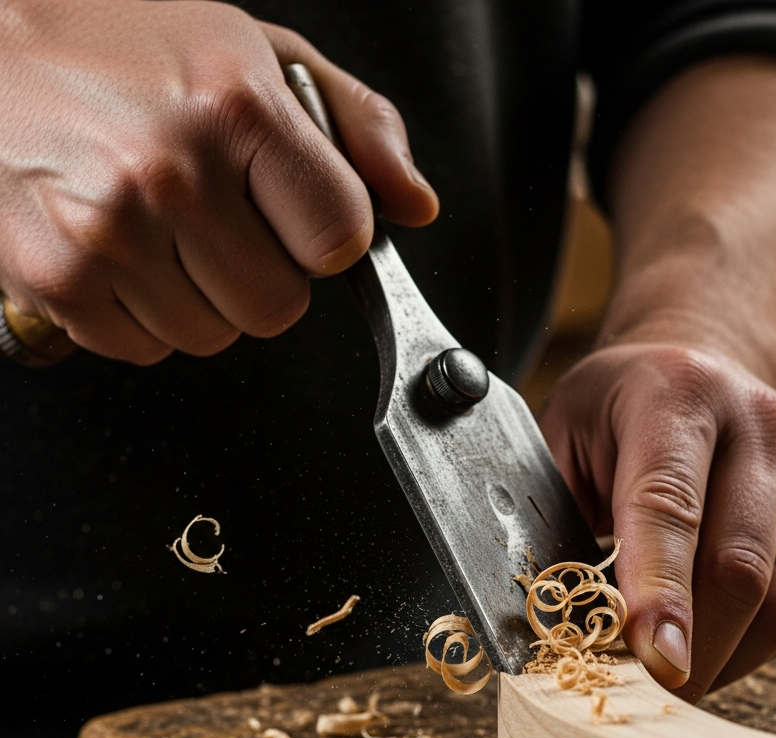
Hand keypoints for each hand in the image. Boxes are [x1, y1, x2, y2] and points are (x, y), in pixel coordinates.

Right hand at [0, 0, 437, 363]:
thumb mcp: (256, 53)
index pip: (341, 240)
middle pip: (279, 307)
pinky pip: (143, 349)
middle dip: (259, 273)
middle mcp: (169, 172)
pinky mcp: (56, 279)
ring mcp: (107, 232)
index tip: (298, 218)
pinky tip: (115, 250)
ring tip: (156, 226)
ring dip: (197, 298)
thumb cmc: (119, 45)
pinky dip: (137, 315)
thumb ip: (358, 126)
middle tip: (214, 218)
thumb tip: (414, 205)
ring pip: (213, 336)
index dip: (325, 239)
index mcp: (234, 106)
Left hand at [540, 342, 775, 700]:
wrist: (702, 365)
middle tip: (647, 698)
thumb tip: (552, 620)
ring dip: (728, 658)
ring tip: (676, 684)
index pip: (670, 506)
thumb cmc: (616, 412)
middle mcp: (759, 426)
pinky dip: (757, 643)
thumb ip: (550, 514)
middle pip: (738, 565)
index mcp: (677, 397)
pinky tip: (714, 648)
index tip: (654, 664)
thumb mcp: (561, 437)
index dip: (661, 591)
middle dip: (694, 649)